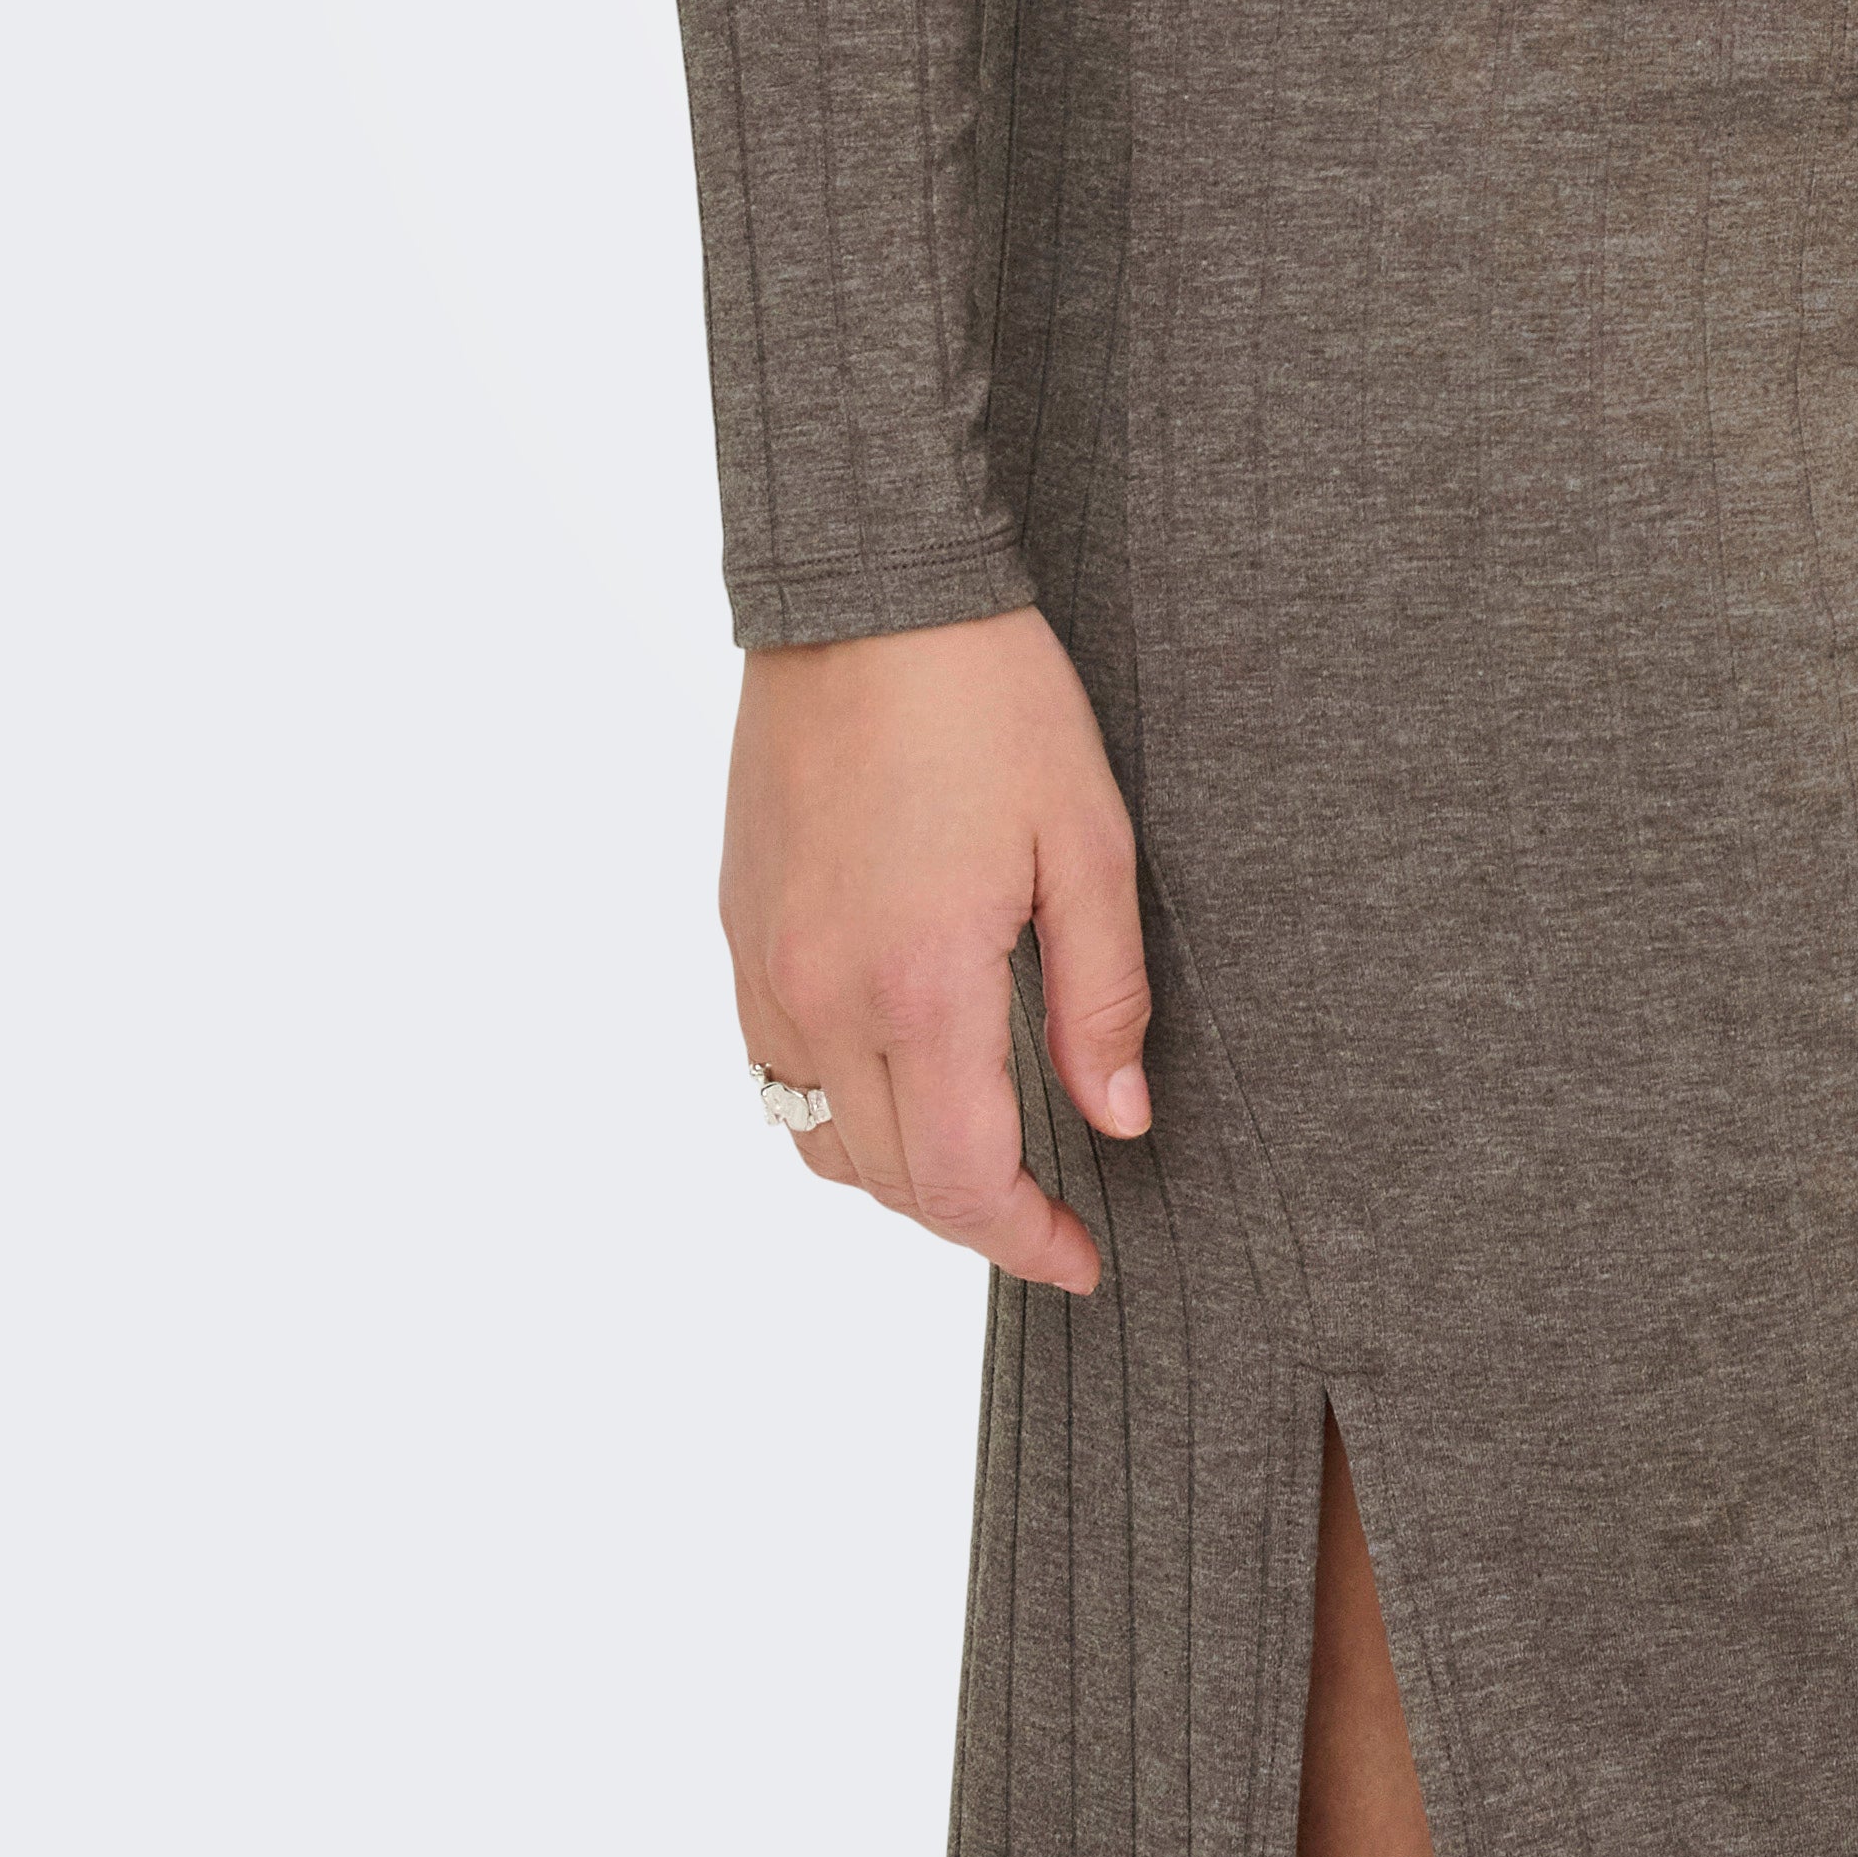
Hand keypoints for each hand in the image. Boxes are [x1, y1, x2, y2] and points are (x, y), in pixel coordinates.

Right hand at [722, 605, 1152, 1297]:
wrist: (866, 597)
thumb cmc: (988, 700)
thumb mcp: (1089, 841)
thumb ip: (1101, 996)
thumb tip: (1117, 1121)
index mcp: (918, 985)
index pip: (963, 1180)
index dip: (1026, 1240)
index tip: (1082, 1260)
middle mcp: (822, 996)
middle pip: (888, 1178)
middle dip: (973, 1217)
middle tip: (1051, 1218)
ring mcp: (767, 967)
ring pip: (816, 1137)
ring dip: (897, 1174)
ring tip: (981, 1158)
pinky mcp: (740, 928)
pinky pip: (774, 1069)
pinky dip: (835, 1108)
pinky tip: (899, 1078)